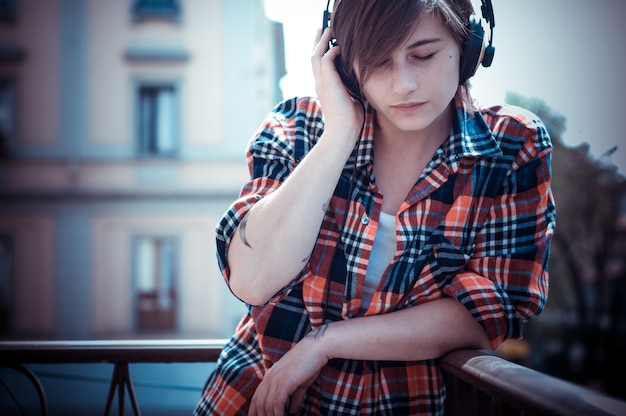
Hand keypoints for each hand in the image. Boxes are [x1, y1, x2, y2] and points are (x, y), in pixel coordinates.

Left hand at [249, 325, 329, 415]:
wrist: (317, 348)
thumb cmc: (310, 363)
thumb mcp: (301, 383)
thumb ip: (295, 397)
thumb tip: (293, 410)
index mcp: (271, 375)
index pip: (257, 396)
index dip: (254, 410)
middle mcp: (270, 377)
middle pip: (258, 402)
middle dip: (260, 415)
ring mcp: (276, 379)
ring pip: (266, 404)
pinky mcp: (285, 382)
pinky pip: (277, 403)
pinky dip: (278, 414)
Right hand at [310, 28, 364, 142]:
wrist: (343, 132)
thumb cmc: (350, 122)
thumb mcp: (352, 100)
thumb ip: (352, 89)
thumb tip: (361, 82)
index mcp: (324, 89)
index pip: (320, 67)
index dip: (322, 53)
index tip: (327, 43)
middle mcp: (320, 84)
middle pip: (313, 57)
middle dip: (318, 41)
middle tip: (323, 28)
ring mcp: (321, 82)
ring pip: (316, 55)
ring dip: (322, 41)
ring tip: (328, 29)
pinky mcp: (327, 82)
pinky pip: (325, 59)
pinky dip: (331, 50)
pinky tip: (339, 46)